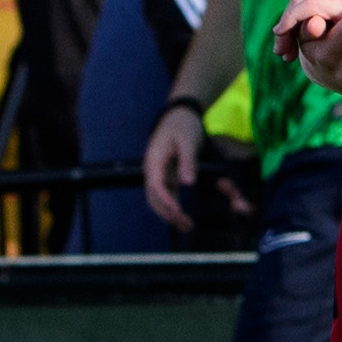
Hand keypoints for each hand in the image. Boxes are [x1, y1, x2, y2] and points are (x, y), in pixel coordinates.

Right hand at [142, 104, 202, 229]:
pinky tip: (182, 217)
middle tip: (184, 224)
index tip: (178, 212)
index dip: (166, 200)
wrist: (180, 115)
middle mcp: (152, 170)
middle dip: (167, 213)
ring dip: (170, 213)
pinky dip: (173, 206)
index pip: (156, 185)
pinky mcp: (166, 175)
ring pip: (159, 199)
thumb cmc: (183, 125)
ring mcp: (158, 173)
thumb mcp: (187, 140)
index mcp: (154, 161)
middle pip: (154, 197)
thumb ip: (187, 161)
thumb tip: (188, 183)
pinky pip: (166, 195)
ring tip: (186, 226)